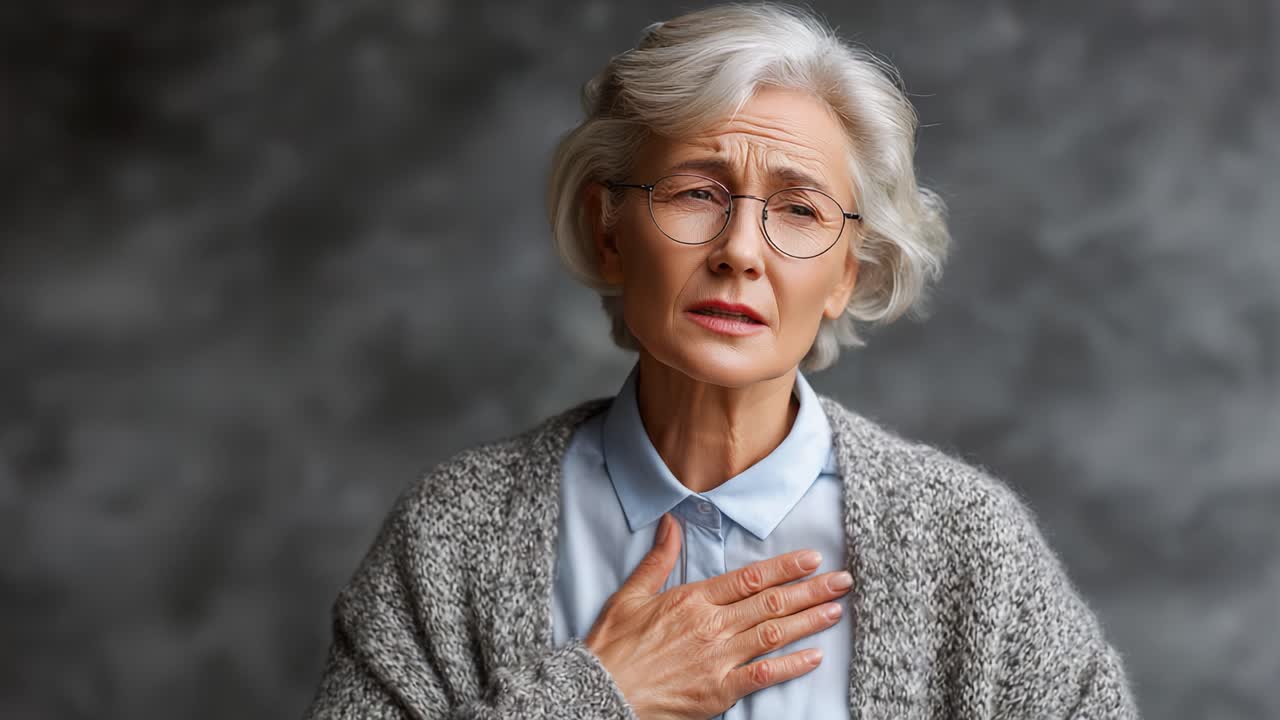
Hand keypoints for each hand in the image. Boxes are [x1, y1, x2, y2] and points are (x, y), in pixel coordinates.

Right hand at [583, 512, 851, 719]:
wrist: (601, 691)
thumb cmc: (613, 646)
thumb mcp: (631, 595)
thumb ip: (659, 559)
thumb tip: (672, 522)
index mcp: (693, 599)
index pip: (750, 578)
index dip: (785, 567)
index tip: (812, 559)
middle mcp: (713, 625)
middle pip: (772, 602)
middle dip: (811, 590)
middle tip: (842, 581)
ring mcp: (719, 659)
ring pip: (774, 634)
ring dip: (809, 621)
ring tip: (836, 610)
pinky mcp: (720, 691)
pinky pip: (764, 675)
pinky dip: (792, 665)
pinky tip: (814, 656)